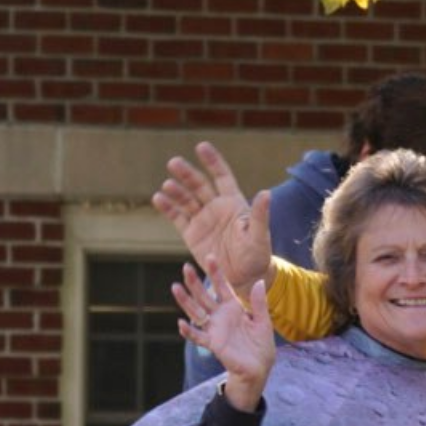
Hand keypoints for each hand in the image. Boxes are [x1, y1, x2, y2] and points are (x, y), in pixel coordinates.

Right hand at [152, 142, 274, 296]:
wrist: (244, 278)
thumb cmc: (256, 256)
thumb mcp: (259, 236)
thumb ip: (259, 215)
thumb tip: (266, 193)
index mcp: (233, 203)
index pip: (222, 176)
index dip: (212, 161)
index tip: (201, 146)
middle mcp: (215, 207)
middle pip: (199, 185)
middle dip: (187, 173)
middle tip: (174, 163)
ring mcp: (202, 219)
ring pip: (186, 199)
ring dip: (176, 190)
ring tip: (167, 185)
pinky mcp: (191, 233)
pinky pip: (177, 217)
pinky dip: (168, 208)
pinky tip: (158, 199)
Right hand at [173, 255, 274, 410]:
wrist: (259, 368)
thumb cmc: (261, 345)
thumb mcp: (263, 322)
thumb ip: (259, 304)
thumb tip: (259, 281)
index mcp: (233, 307)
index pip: (222, 286)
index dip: (216, 273)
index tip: (210, 257)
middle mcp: (220, 316)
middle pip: (204, 296)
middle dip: (194, 283)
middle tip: (186, 268)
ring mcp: (215, 329)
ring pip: (196, 312)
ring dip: (186, 301)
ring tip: (175, 288)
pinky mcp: (213, 344)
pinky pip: (198, 336)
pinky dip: (190, 331)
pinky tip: (181, 323)